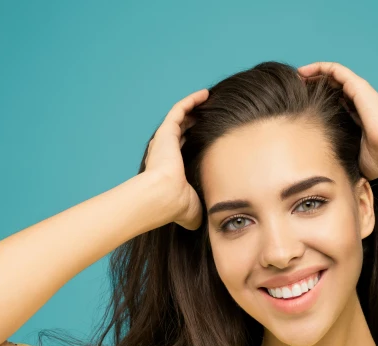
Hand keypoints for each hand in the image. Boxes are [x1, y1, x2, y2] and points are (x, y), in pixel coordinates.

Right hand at [142, 88, 208, 229]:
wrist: (162, 196)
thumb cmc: (176, 206)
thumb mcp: (194, 210)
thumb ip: (200, 210)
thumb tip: (211, 219)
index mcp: (170, 168)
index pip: (185, 150)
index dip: (198, 142)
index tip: (213, 137)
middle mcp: (166, 151)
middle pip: (183, 131)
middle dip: (197, 123)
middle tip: (215, 116)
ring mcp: (165, 140)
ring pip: (181, 117)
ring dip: (196, 109)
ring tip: (212, 101)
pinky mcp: (166, 131)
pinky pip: (179, 109)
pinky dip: (191, 100)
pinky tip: (206, 94)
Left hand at [297, 62, 377, 180]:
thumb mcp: (356, 160)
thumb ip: (344, 162)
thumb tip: (333, 178)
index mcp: (359, 117)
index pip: (337, 104)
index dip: (319, 102)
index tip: (301, 106)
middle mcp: (359, 102)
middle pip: (333, 88)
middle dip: (313, 86)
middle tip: (294, 90)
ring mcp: (359, 92)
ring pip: (333, 75)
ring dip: (313, 74)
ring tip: (296, 77)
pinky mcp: (358, 86)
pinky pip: (335, 70)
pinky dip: (319, 67)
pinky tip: (302, 72)